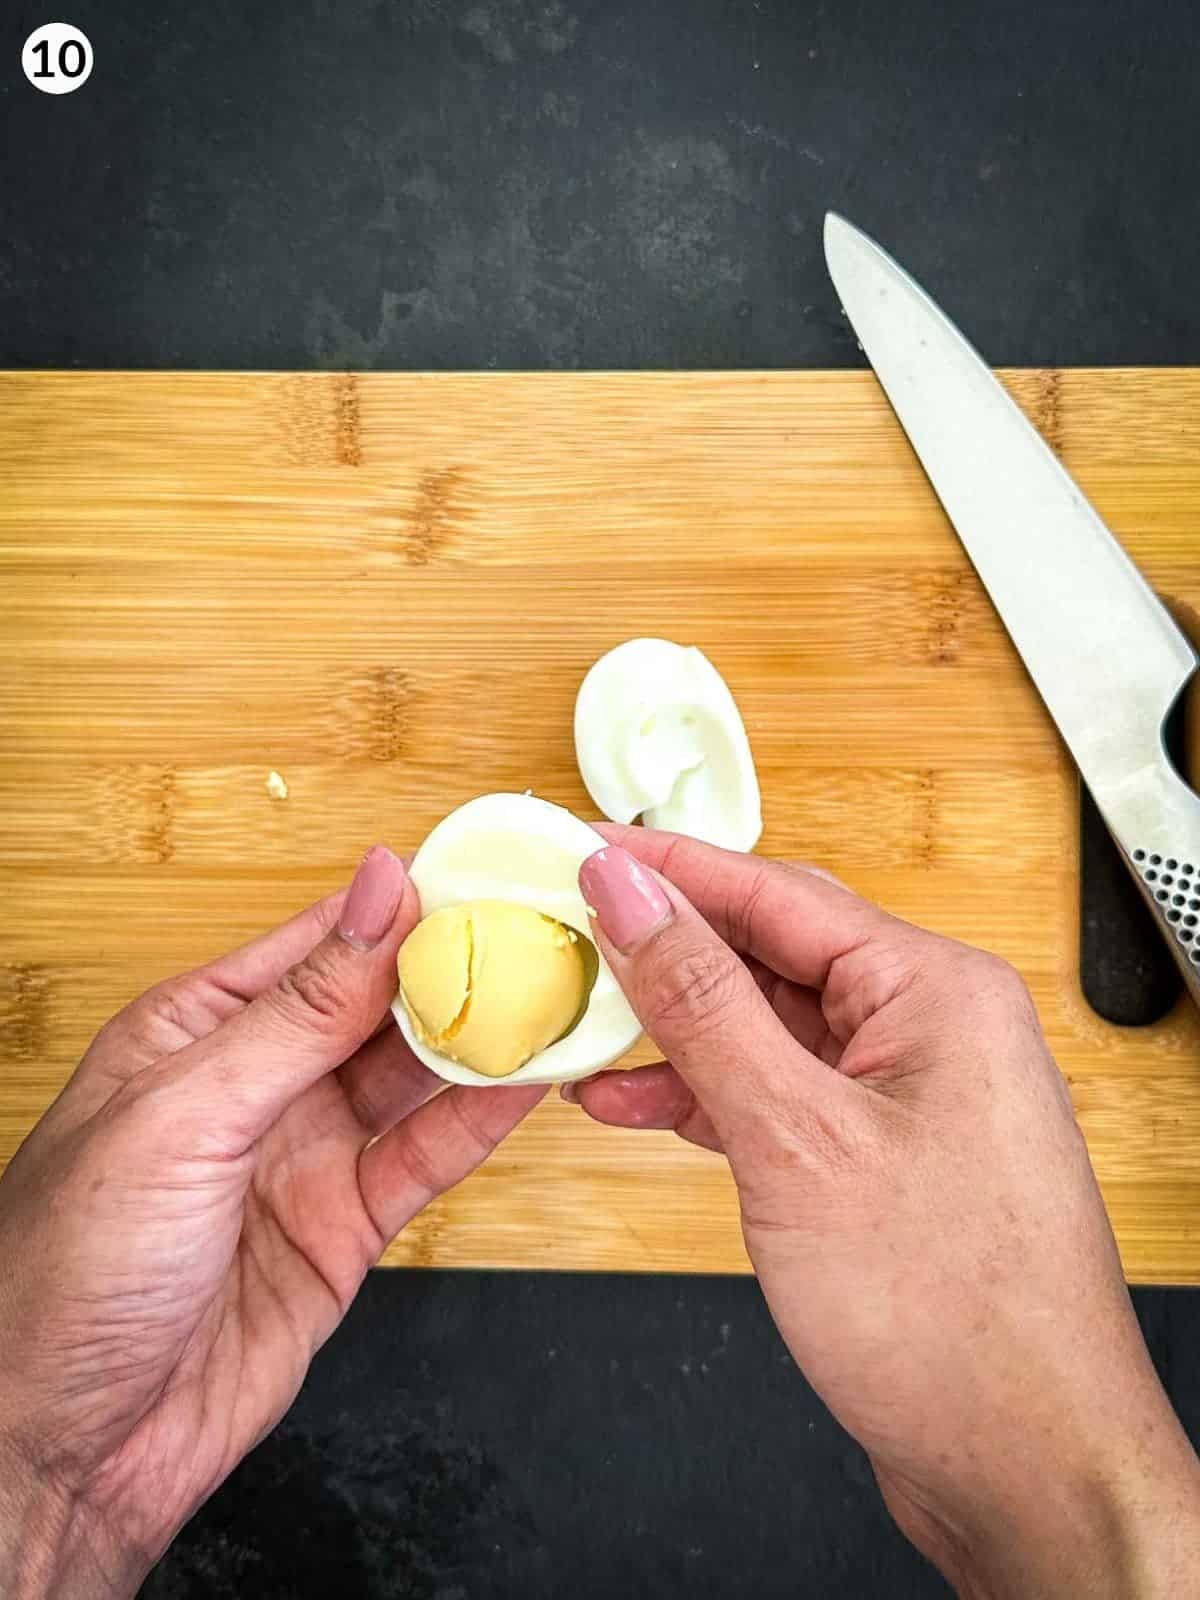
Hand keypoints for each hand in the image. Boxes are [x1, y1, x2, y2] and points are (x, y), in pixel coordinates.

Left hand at [0, 847, 543, 1599]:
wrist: (65, 1449)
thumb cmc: (66, 1271)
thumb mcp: (187, 1113)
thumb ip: (301, 1009)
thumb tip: (376, 893)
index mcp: (197, 1030)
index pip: (320, 942)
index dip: (400, 905)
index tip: (481, 872)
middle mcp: (257, 1083)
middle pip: (379, 1005)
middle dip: (456, 966)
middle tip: (540, 930)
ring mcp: (305, 1155)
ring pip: (414, 1078)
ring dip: (482, 1038)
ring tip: (554, 993)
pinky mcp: (345, 1227)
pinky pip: (427, 1158)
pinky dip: (481, 1121)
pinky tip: (529, 1082)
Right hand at [572, 828, 1199, 1598]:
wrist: (1024, 1466)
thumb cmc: (951, 1315)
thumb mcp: (795, 1137)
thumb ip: (701, 1004)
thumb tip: (631, 894)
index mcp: (935, 990)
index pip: (776, 890)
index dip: (668, 869)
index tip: (582, 851)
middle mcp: (930, 1026)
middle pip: (770, 951)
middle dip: (664, 947)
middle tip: (565, 929)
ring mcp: (904, 1094)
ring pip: (766, 1025)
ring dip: (673, 1028)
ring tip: (577, 1022)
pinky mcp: (877, 1156)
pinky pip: (777, 1092)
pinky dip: (704, 1094)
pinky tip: (632, 1102)